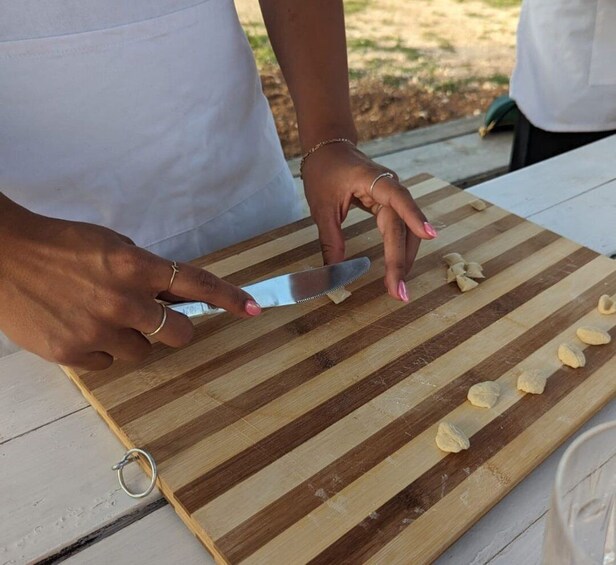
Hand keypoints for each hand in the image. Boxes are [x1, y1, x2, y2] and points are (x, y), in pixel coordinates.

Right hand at [0, 197, 260, 369]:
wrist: (2, 256)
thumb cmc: (60, 244)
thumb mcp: (111, 244)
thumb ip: (145, 269)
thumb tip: (174, 292)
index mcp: (135, 267)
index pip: (196, 284)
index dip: (228, 297)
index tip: (254, 308)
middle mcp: (123, 302)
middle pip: (180, 333)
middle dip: (174, 327)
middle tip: (156, 318)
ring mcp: (99, 331)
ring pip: (144, 351)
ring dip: (134, 338)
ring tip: (102, 316)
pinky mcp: (74, 354)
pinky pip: (109, 363)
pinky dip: (102, 349)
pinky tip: (80, 327)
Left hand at [301, 142, 436, 300]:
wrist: (328, 149)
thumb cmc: (324, 172)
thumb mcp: (321, 207)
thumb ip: (330, 240)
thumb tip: (334, 273)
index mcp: (373, 180)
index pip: (398, 198)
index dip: (414, 216)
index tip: (429, 236)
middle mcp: (389, 186)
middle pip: (403, 225)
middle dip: (401, 260)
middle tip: (398, 292)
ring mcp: (391, 195)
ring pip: (406, 230)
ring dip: (403, 259)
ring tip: (397, 288)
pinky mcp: (389, 204)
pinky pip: (399, 228)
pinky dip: (398, 249)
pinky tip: (397, 270)